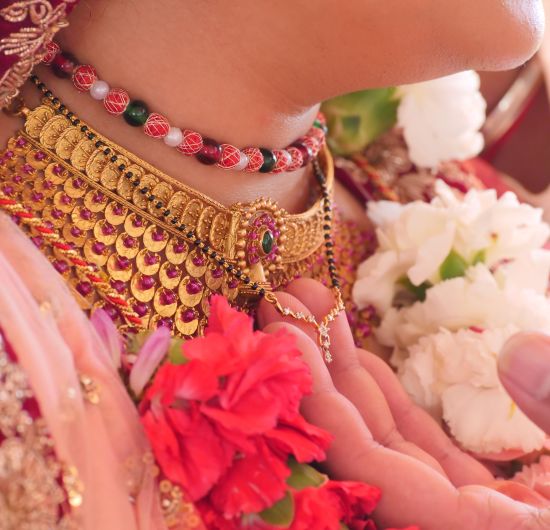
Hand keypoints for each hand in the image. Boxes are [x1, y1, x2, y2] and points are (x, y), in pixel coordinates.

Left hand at [258, 278, 549, 529]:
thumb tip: (517, 353)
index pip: (365, 470)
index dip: (318, 399)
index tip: (282, 332)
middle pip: (356, 448)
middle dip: (314, 370)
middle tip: (280, 304)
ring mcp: (460, 518)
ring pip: (382, 441)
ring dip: (344, 373)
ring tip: (310, 310)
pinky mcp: (475, 504)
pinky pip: (414, 448)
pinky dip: (385, 400)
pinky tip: (356, 357)